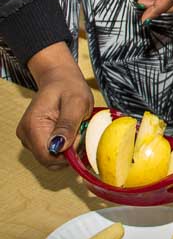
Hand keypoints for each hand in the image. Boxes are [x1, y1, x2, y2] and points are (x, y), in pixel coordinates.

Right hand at [16, 42, 93, 167]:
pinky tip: (70, 131)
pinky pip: (52, 152)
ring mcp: (28, 138)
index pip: (48, 157)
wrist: (60, 79)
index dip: (68, 155)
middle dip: (69, 151)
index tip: (80, 138)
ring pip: (52, 157)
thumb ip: (68, 125)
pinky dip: (64, 146)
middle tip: (80, 131)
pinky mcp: (34, 139)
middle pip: (50, 160)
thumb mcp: (76, 102)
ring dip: (68, 148)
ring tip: (75, 128)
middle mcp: (26, 135)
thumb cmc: (69, 87)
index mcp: (33, 125)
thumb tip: (58, 148)